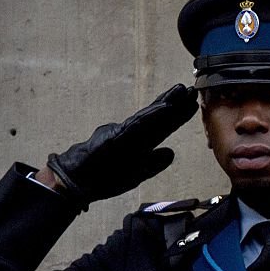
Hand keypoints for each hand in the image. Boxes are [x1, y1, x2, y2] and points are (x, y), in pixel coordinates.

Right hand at [46, 84, 198, 210]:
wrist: (76, 181)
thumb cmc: (104, 177)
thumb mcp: (136, 173)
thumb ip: (154, 163)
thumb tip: (170, 152)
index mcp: (140, 143)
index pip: (163, 127)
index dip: (178, 116)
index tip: (193, 104)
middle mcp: (134, 135)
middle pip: (159, 117)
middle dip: (176, 104)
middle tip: (191, 89)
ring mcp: (125, 134)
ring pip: (150, 117)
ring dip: (167, 103)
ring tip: (181, 91)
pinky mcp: (116, 137)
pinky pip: (138, 126)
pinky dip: (152, 116)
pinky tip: (165, 108)